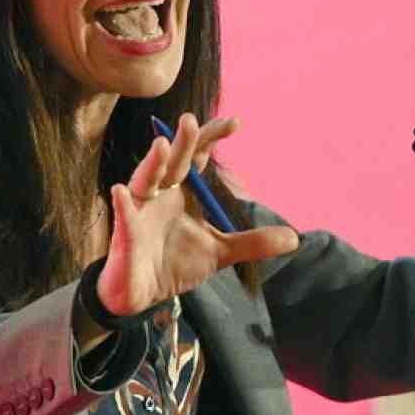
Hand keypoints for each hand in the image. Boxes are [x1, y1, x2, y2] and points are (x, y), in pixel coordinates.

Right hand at [95, 113, 299, 317]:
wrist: (142, 294)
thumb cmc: (176, 264)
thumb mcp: (220, 253)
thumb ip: (252, 242)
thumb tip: (294, 238)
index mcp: (180, 192)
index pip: (196, 157)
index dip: (212, 138)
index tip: (236, 123)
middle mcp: (158, 194)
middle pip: (172, 161)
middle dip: (183, 141)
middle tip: (192, 120)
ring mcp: (139, 210)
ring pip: (144, 180)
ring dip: (153, 163)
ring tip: (163, 146)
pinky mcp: (125, 233)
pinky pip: (123, 216)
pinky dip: (122, 204)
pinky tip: (120, 192)